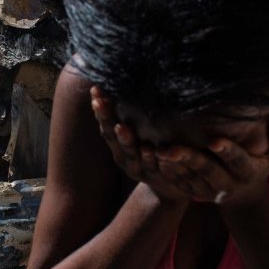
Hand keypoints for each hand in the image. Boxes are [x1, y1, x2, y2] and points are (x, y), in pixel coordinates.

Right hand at [90, 87, 191, 204]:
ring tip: (120, 127)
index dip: (100, 109)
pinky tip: (147, 149)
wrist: (172, 185)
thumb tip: (127, 84)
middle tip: (99, 102)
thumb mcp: (141, 136)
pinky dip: (148, 158)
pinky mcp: (155, 177)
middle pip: (112, 137)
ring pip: (129, 153)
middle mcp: (123, 156)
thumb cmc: (155, 154)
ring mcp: (138, 168)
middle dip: (106, 119)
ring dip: (125, 140)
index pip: (106, 123)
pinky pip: (152, 166)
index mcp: (118, 144)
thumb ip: (134, 116)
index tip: (95, 90)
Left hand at [155, 112, 268, 206]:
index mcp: (248, 172)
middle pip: (207, 171)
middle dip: (190, 159)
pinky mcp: (194, 193)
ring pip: (189, 178)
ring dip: (172, 166)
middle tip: (172, 148)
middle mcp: (228, 184)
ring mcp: (209, 191)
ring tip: (158, 151)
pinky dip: (166, 172)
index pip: (238, 161)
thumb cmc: (260, 162)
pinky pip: (178, 183)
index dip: (227, 152)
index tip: (215, 141)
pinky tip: (154, 159)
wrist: (243, 193)